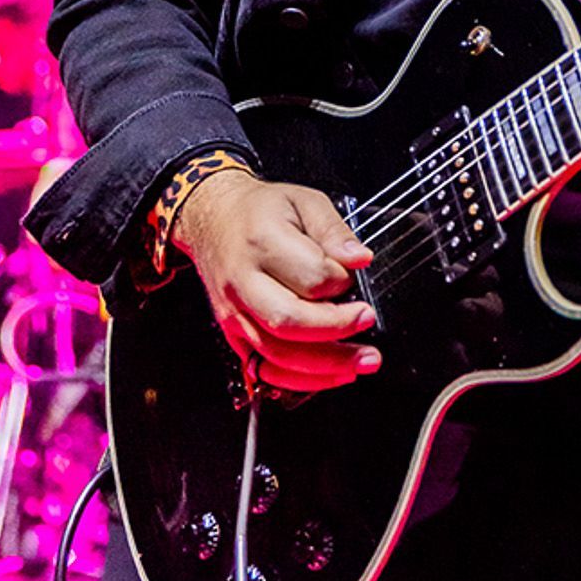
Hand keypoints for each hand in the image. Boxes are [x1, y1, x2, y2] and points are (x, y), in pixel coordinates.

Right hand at [172, 167, 377, 392]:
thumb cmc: (261, 210)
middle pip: (289, 321)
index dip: (342, 279)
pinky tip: (331, 375)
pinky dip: (299, 380)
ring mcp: (234, 313)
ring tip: (361, 363)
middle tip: (367, 321)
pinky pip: (264, 368)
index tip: (355, 273)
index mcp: (262, 241)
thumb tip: (360, 259)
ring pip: (277, 353)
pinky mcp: (233, 334)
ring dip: (324, 366)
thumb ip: (334, 230)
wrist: (213, 219)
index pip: (310, 275)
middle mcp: (242, 282)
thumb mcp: (304, 200)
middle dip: (336, 329)